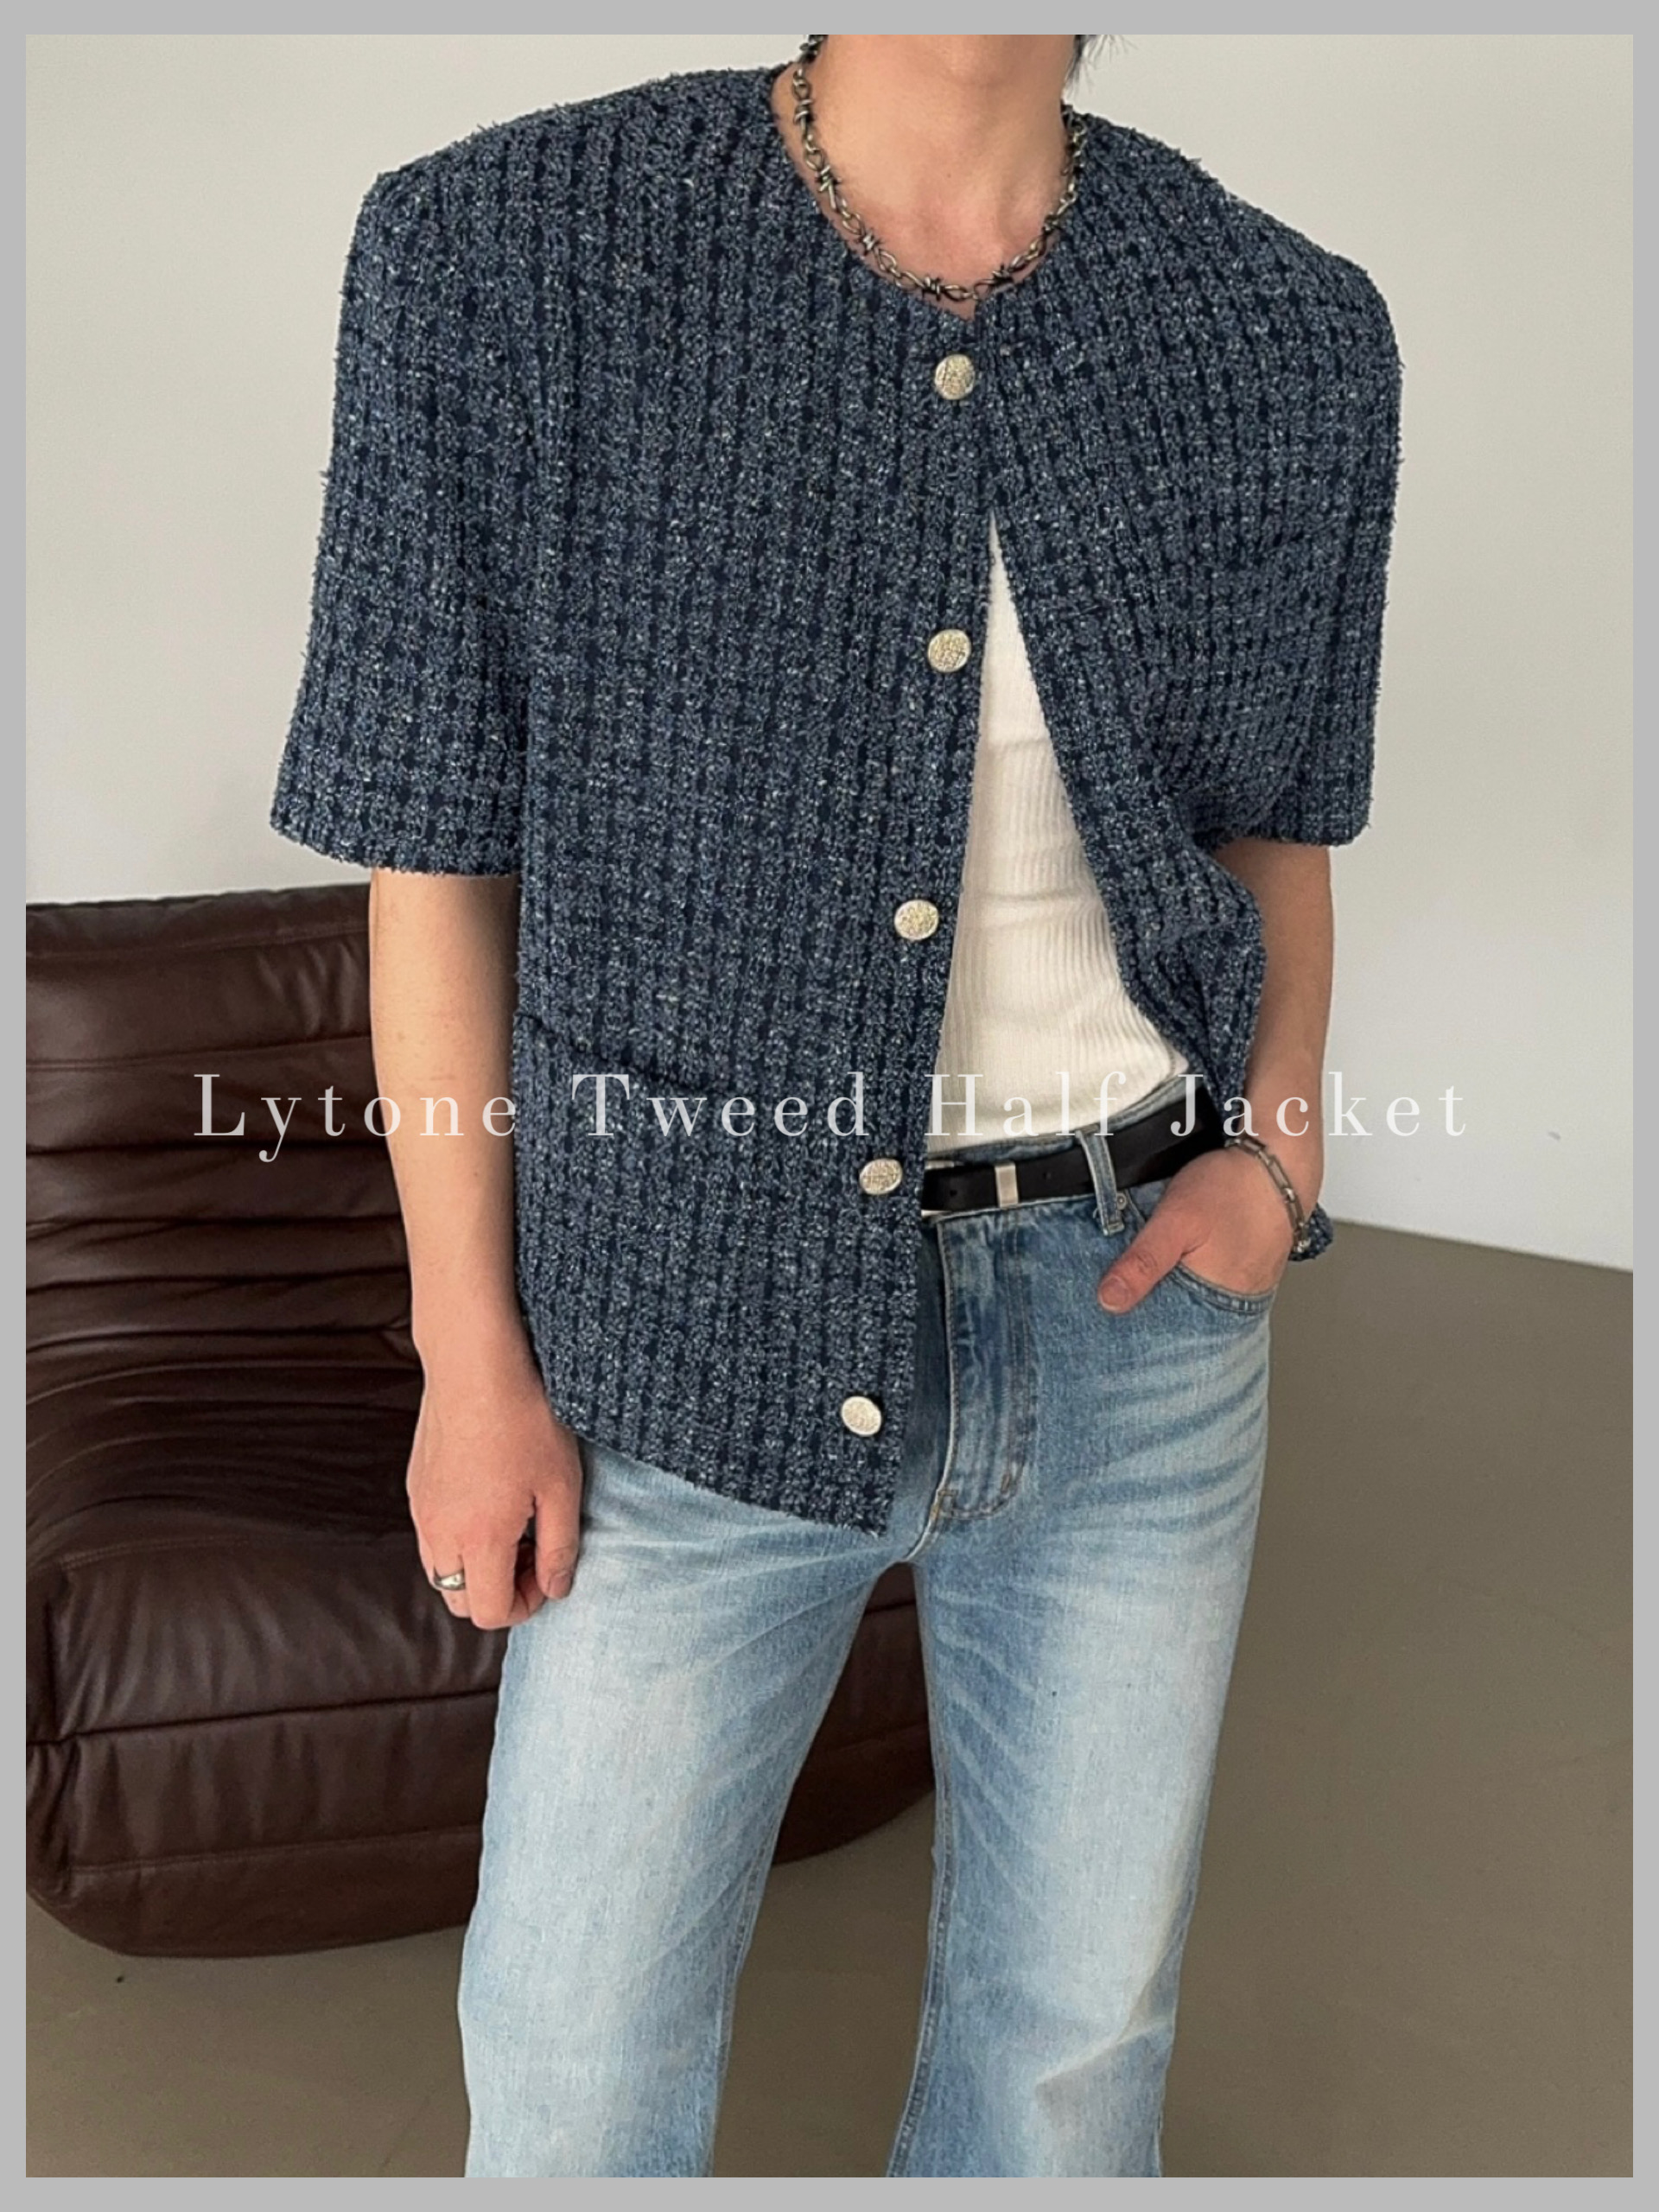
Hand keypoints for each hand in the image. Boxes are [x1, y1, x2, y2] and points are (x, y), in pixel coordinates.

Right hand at [407, 1343, 583, 1630]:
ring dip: (475, 1568)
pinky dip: (457, 1539)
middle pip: (459, 1601)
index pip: (490, 1612)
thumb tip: (555, 1590)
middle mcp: (439, 1533)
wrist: (475, 1363)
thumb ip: (560, 1547)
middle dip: (498, 1591)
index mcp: (478, 1539)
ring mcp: (421, 1510)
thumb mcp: (561, 1486)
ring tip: (510, 1525)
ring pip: (440, 1572)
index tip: (547, 1569)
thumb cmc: (525, 1418)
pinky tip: (487, 1499)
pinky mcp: (415, 1487)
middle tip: (532, 1551)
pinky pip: (431, 1536)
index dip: (526, 1605)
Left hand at [1097, 1145, 1297, 1312]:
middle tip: (1124, 1288)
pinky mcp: (1249, 1279)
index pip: (1163, 1335)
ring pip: (1197, 1308)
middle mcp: (1233, 1308)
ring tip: (1152, 1277)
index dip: (1133, 1323)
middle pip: (1180, 1325)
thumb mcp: (1175, 1220)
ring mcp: (1245, 1295)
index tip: (1107, 1311)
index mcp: (1212, 1304)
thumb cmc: (1231, 1188)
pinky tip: (1180, 1268)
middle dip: (1151, 1309)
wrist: (1277, 1164)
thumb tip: (1110, 1300)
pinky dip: (1193, 1284)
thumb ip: (1143, 1262)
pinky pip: (1214, 1292)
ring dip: (1171, 1297)